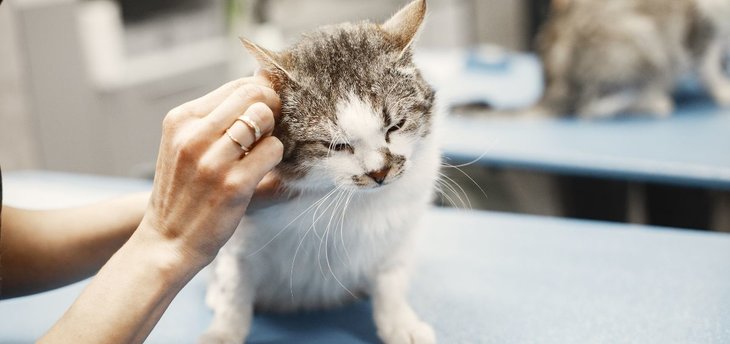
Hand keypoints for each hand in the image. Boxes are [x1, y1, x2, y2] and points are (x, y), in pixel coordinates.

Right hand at [140, 76, 282, 266]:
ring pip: (264, 119)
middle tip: (269, 131)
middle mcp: (193, 135)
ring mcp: (212, 160)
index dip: (261, 95)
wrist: (167, 241)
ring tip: (260, 152)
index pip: (237, 87)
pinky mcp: (233, 184)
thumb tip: (262, 79)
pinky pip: (273, 150)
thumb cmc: (184, 190)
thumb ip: (217, 117)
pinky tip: (263, 170)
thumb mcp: (185, 145)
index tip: (265, 113)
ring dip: (272, 134)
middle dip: (272, 108)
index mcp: (180, 119)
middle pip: (253, 96)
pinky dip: (275, 157)